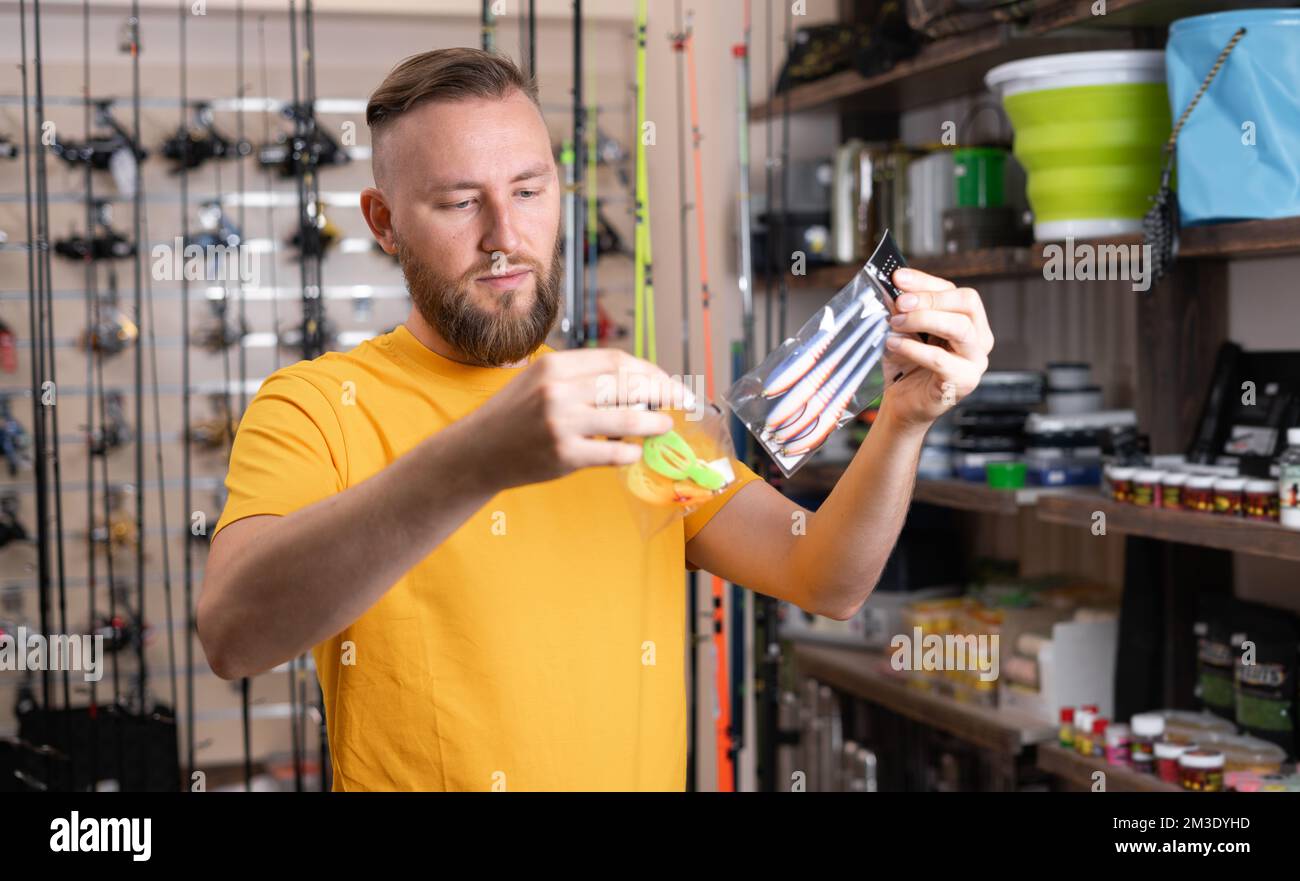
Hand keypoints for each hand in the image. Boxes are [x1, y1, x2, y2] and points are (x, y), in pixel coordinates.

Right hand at [464, 348, 688, 489]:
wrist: (476, 452)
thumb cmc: (514, 416)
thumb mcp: (539, 381)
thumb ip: (581, 378)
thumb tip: (637, 382)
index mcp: (554, 366)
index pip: (615, 360)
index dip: (648, 370)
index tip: (666, 381)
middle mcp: (558, 390)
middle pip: (626, 384)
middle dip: (661, 391)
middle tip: (680, 400)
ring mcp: (561, 423)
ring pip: (626, 418)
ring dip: (653, 422)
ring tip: (664, 425)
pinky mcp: (563, 455)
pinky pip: (612, 453)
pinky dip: (630, 452)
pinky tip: (634, 451)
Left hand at [880, 268, 993, 429]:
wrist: (903, 405)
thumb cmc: (907, 366)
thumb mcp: (904, 331)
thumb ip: (903, 310)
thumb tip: (893, 289)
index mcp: (969, 321)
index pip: (954, 291)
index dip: (925, 281)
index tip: (898, 278)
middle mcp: (979, 338)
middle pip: (967, 303)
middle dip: (930, 298)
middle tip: (900, 302)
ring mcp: (975, 361)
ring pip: (959, 327)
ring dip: (923, 319)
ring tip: (895, 323)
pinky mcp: (964, 382)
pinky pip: (940, 359)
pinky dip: (914, 348)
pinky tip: (894, 345)